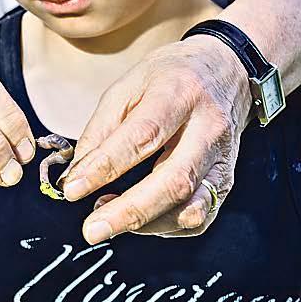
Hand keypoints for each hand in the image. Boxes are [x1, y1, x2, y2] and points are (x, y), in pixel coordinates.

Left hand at [59, 35, 252, 242]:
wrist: (227, 72)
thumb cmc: (170, 79)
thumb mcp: (127, 86)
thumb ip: (101, 130)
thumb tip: (76, 175)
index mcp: (180, 94)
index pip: (142, 136)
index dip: (105, 166)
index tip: (72, 189)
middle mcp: (209, 128)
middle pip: (174, 179)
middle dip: (129, 211)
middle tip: (91, 229)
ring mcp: (223, 158)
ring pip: (191, 204)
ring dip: (146, 222)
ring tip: (107, 220)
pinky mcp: (226, 180)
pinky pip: (200, 216)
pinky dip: (165, 226)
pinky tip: (140, 221)